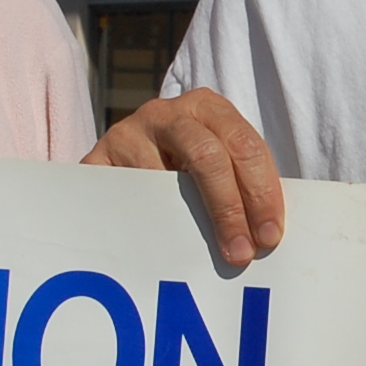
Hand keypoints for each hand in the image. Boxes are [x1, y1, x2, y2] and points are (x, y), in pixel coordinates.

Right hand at [85, 89, 284, 266]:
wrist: (121, 162)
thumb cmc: (183, 171)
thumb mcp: (215, 165)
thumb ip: (240, 186)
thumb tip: (267, 237)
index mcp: (207, 108)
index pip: (244, 145)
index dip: (262, 191)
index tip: (269, 236)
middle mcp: (167, 113)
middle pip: (207, 156)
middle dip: (230, 208)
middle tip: (242, 253)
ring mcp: (127, 133)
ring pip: (163, 180)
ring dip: (189, 223)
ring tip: (207, 258)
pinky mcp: (96, 161)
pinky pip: (124, 196)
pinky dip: (144, 223)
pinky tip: (161, 249)